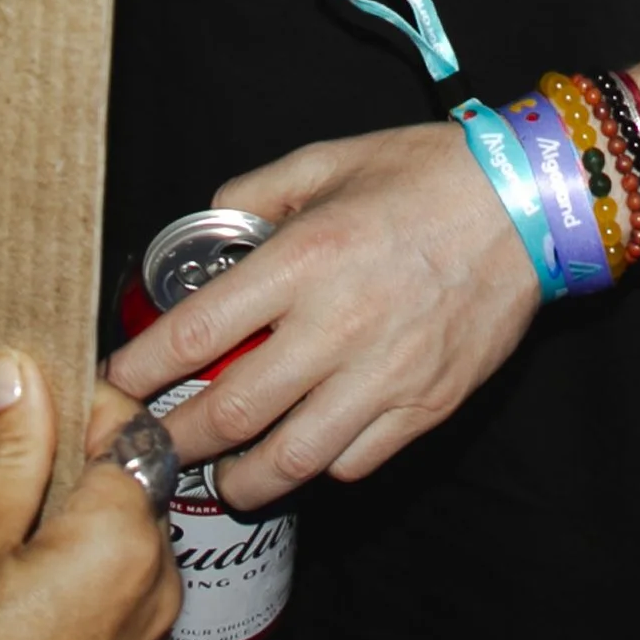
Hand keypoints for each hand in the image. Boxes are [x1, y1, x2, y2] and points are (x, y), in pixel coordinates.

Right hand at [0, 355, 177, 639]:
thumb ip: (11, 452)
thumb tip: (21, 372)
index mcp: (120, 541)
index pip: (128, 421)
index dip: (75, 395)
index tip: (26, 386)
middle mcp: (155, 582)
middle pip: (130, 473)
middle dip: (71, 453)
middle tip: (2, 453)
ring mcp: (150, 629)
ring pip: (123, 525)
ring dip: (74, 506)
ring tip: (1, 522)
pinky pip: (121, 577)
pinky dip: (82, 556)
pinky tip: (19, 572)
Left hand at [108, 120, 539, 514]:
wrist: (523, 206)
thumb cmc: (421, 176)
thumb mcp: (325, 160)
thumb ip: (255, 191)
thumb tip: (207, 221)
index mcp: (304, 258)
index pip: (199, 334)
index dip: (144, 370)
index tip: (115, 385)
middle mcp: (337, 326)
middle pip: (232, 412)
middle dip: (175, 440)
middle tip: (147, 447)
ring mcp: (384, 376)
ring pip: (292, 459)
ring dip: (239, 479)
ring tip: (217, 476)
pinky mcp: (424, 408)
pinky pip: (354, 461)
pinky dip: (316, 468)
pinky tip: (297, 454)